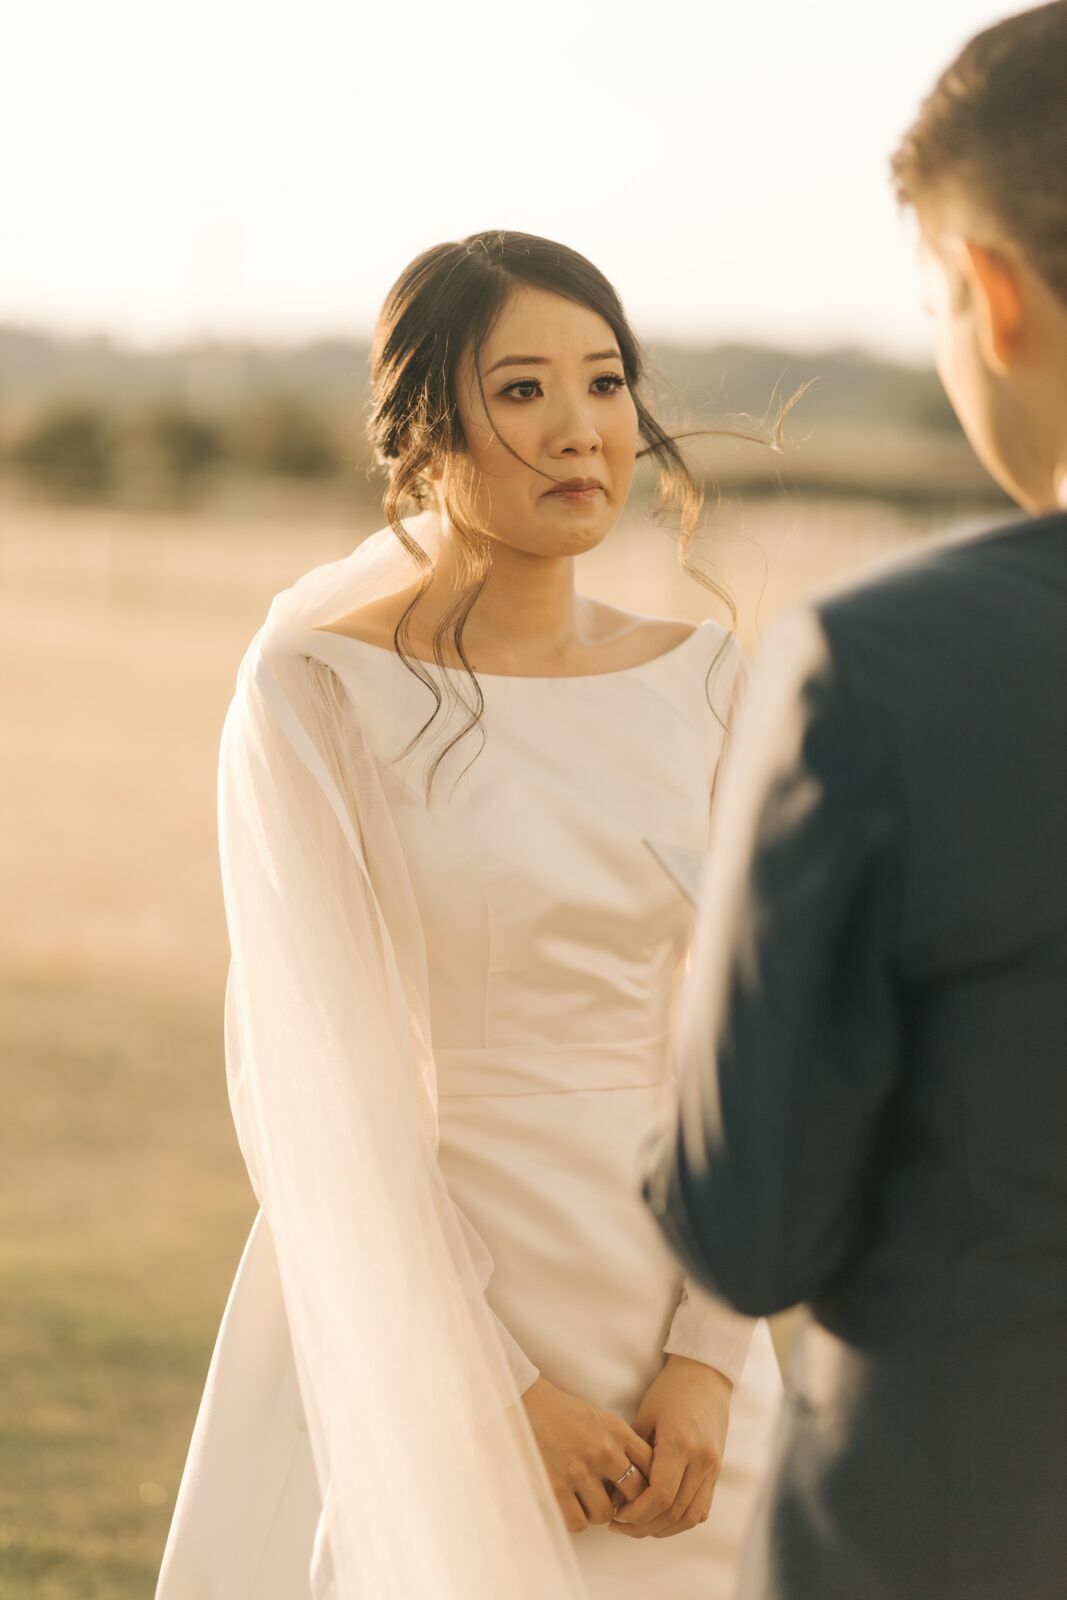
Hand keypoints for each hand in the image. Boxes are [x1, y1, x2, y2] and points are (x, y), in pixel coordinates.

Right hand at [522, 1376, 653, 1533]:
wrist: (528, 1404)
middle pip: (636, 1494)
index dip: (649, 1484)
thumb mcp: (603, 1419)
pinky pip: (579, 1522)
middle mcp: (603, 1451)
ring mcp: (580, 1470)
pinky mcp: (556, 1486)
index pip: (651, 1466)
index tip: (638, 1489)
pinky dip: (577, 1519)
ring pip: (606, 1513)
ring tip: (589, 1502)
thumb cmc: (567, 1413)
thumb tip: (643, 1480)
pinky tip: (572, 1506)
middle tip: (616, 1503)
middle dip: (629, 1503)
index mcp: (618, 1431)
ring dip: (599, 1513)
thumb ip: (624, 1445)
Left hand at [609, 1354, 731, 1539]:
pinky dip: (680, 1521)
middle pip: (674, 1512)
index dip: (636, 1513)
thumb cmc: (669, 1392)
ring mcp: (713, 1469)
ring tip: (636, 1525)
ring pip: (689, 1517)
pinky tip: (659, 1517)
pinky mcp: (717, 1472)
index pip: (661, 1496)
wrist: (705, 1376)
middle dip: (643, 1526)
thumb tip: (613, 1494)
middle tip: (619, 1525)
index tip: (616, 1514)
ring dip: (661, 1528)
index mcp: (681, 1444)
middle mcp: (702, 1461)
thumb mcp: (644, 1417)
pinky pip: (701, 1509)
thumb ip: (631, 1457)